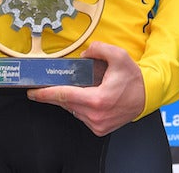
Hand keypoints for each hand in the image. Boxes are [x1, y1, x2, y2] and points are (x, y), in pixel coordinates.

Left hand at [26, 41, 145, 136]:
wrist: (146, 96)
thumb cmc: (133, 79)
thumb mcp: (118, 56)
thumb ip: (98, 49)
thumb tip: (84, 53)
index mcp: (98, 99)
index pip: (65, 96)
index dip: (45, 94)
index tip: (32, 92)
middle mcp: (95, 115)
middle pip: (65, 103)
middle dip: (53, 95)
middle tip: (41, 88)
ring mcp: (97, 124)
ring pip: (72, 110)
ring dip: (68, 99)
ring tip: (70, 88)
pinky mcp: (99, 129)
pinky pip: (80, 116)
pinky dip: (78, 106)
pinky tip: (81, 96)